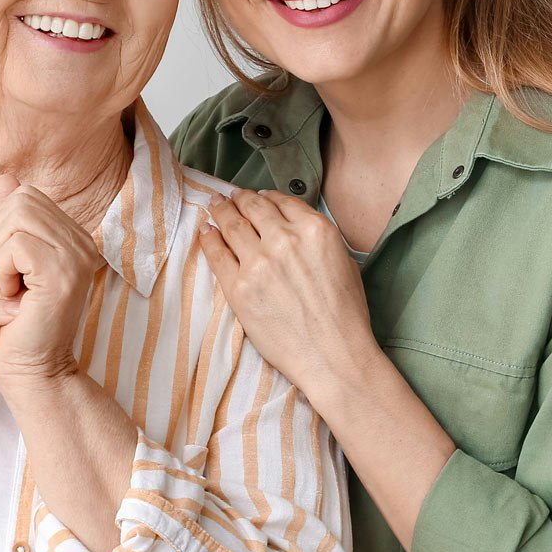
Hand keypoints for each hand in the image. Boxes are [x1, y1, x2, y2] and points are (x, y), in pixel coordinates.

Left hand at [0, 175, 101, 385]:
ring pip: (17, 216)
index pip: (27, 196)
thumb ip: (9, 222)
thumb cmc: (15, 323)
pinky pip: (16, 243)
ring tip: (0, 284)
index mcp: (73, 236)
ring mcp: (77, 257)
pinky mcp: (62, 274)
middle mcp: (82, 242)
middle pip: (21, 200)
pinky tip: (7, 293)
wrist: (32, 372)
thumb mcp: (8, 263)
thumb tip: (6, 180)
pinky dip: (0, 266)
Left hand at [200, 189, 378, 395]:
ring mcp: (258, 263)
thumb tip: (291, 223)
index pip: (281, 201)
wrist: (334, 357)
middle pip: (252, 207)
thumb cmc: (345, 314)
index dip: (265, 196)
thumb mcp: (343, 260)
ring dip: (220, 210)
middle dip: (238, 198)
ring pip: (231, 224)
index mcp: (314, 229)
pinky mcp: (239, 288)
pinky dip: (209, 238)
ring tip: (213, 203)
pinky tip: (205, 230)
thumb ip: (316, 236)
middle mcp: (284, 239)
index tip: (256, 196)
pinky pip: (217, 254)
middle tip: (228, 195)